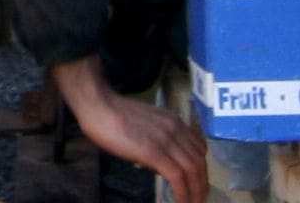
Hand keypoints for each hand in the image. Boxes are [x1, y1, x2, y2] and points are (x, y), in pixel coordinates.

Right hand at [52, 54, 205, 202]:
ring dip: (195, 192)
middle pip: (199, 162)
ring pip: (193, 171)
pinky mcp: (154, 152)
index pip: (199, 149)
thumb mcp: (145, 122)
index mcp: (174, 122)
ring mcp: (165, 141)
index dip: (201, 169)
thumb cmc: (113, 113)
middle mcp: (175, 130)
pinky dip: (183, 194)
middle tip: (197, 199)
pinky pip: (177, 177)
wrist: (98, 105)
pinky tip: (180, 202)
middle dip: (201, 185)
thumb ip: (158, 137)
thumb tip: (161, 160)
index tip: (196, 182)